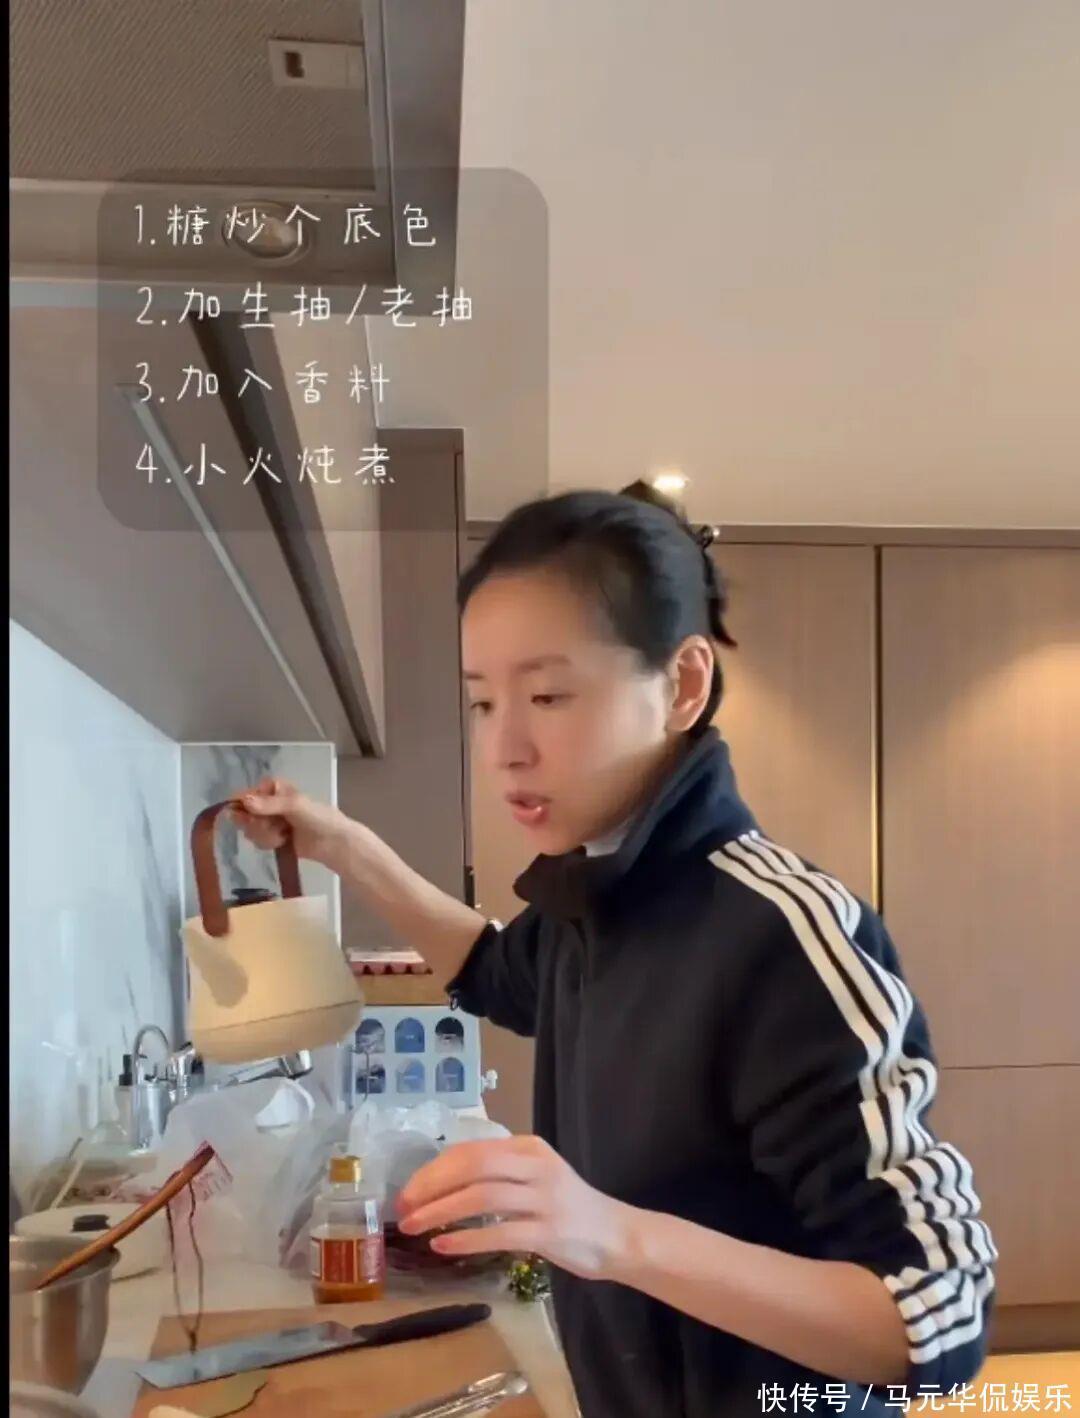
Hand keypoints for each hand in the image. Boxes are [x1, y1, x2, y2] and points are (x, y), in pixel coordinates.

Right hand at [229, 777, 354, 871]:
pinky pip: (257, 841)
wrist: (332, 842)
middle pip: (243, 815)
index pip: (244, 795)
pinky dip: (269, 843)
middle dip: (258, 825)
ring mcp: (268, 820)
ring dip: (266, 836)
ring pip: (249, 830)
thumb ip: (269, 804)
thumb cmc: (317, 817)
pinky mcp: (270, 836)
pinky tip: (283, 842)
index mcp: (272, 787)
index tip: (252, 818)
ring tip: (284, 835)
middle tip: (275, 827)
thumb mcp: (294, 805)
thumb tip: (245, 801)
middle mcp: (266, 802)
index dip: (243, 808)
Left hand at [395, 1135, 630, 1280]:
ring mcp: (545, 1198)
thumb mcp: (533, 1176)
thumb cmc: (567, 1207)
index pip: (471, 1150)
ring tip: (414, 1227)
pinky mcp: (550, 1232)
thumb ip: (497, 1172)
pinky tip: (444, 1247)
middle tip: (403, 1208)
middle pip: (474, 1166)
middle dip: (432, 1186)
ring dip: (442, 1211)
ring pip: (483, 1197)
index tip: (408, 1191)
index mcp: (527, 1148)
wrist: (617, 1235)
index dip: (433, 1170)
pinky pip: (501, 1233)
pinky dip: (468, 1240)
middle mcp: (536, 1166)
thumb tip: (439, 1181)